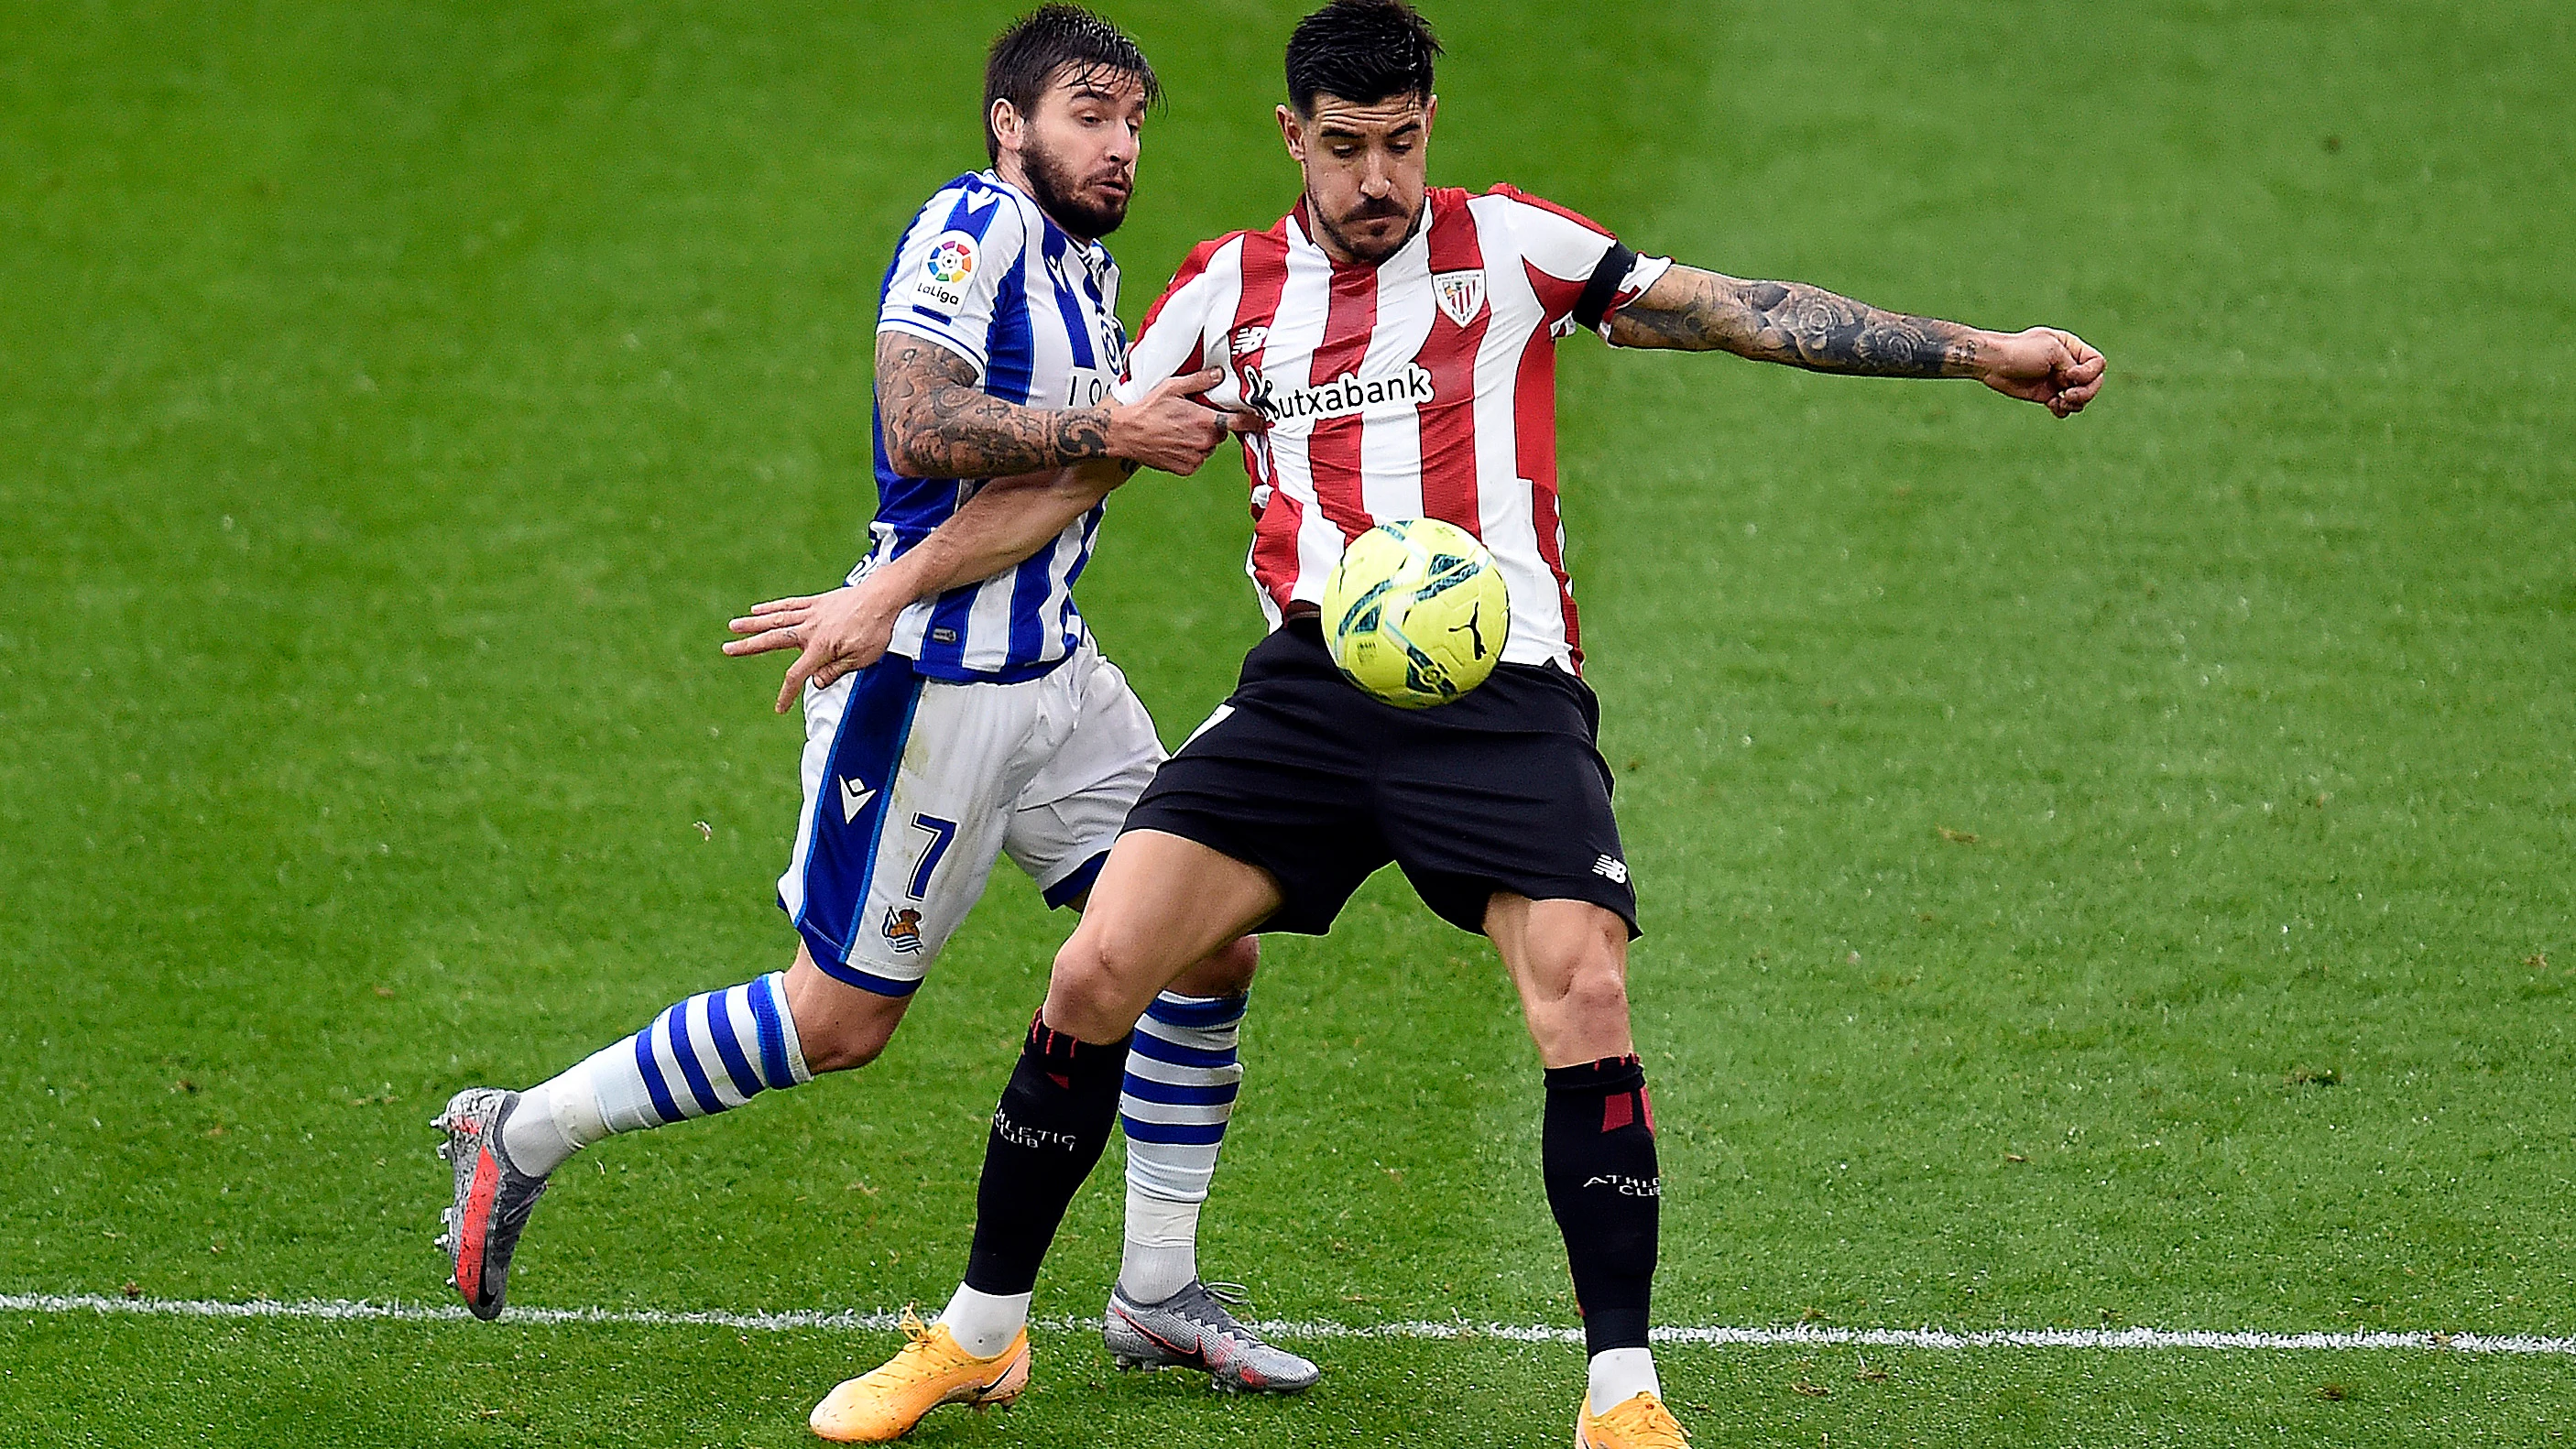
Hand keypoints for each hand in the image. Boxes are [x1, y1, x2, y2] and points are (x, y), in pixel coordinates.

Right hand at [723, 579, 905, 713]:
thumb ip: (836, 671)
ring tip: (732, 626)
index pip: (797, 675)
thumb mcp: (862, 659)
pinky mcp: (817, 602)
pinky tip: (757, 610)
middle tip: (727, 649)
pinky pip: (789, 604)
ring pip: (776, 619)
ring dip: (752, 624)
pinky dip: (772, 607)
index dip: (787, 694)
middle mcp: (810, 629)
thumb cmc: (876, 629)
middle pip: (773, 639)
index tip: (780, 708)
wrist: (883, 597)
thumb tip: (814, 682)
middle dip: (748, 646)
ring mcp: (812, 613)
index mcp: (821, 648)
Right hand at [1104, 366, 1263, 474]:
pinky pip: (1197, 459)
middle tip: (1194, 417)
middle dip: (1213, 425)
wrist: (1126, 434)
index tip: (1260, 419)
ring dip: (1201, 440)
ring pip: (1208, 447)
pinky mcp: (1186, 469)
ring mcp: (1195, 458)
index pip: (1239, 422)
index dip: (1251, 420)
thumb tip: (1219, 374)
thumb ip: (1200, 381)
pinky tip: (1175, 442)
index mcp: (1205, 421)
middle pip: (1221, 434)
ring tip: (1180, 430)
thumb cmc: (1147, 410)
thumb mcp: (1173, 387)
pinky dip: (1191, 452)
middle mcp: (1203, 442)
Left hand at [1978, 327, 2105, 416]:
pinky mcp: (2047, 395)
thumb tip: (2076, 384)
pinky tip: (2052, 406)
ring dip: (2076, 403)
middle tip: (2069, 396)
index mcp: (2072, 348)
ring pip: (2082, 397)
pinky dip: (2063, 409)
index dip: (2089, 373)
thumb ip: (2072, 366)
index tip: (2069, 375)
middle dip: (2086, 392)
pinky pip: (2065, 407)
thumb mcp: (2052, 351)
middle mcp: (2068, 364)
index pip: (2098, 363)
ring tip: (2061, 402)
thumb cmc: (2021, 352)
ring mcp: (2058, 380)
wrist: (1994, 363)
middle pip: (2094, 382)